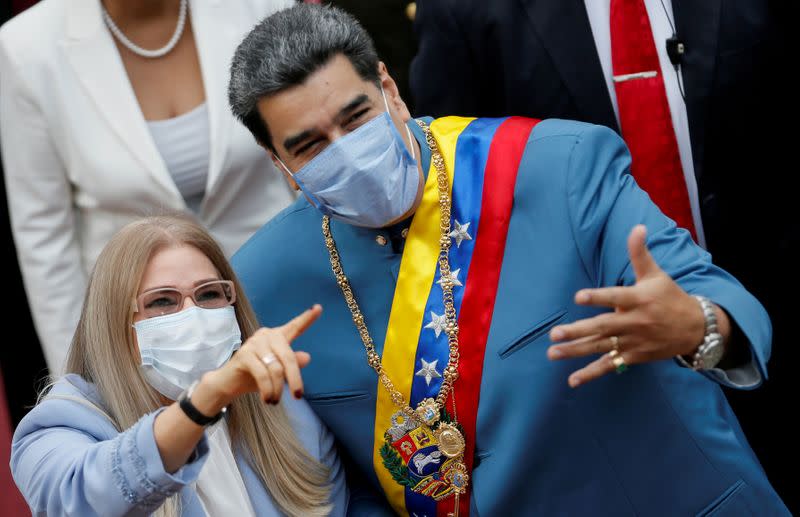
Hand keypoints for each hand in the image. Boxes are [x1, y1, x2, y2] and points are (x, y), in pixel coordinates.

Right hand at [201, 305, 321, 406]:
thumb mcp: (278, 372)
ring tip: (274, 401)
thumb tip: (307, 357)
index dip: (307, 318)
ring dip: (277, 389)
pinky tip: (267, 399)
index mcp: (277, 336)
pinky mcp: (244, 355)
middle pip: (288, 357)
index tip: (319, 308)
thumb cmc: (255, 376)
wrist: (229, 383)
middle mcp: (266, 335)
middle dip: (295, 379)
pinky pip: (263, 375)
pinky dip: (268, 390)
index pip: (295, 326)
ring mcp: (254, 343)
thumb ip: (292, 364)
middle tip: (297, 395)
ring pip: (276, 369)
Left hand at [547, 225, 713, 387]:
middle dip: (577, 331)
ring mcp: (633, 342)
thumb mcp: (656, 274)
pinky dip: (591, 374)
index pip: (615, 297)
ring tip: (553, 353)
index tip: (578, 297)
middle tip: (554, 334)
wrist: (696, 328)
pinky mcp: (633, 357)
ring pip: (601, 347)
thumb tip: (637, 227)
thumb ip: (640, 253)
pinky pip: (610, 366)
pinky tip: (572, 380)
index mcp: (639, 299)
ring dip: (576, 351)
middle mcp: (634, 322)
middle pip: (602, 327)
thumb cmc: (670, 297)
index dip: (597, 297)